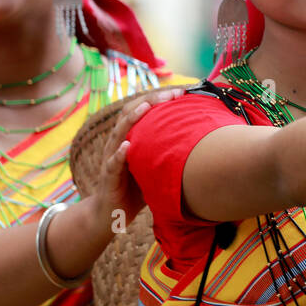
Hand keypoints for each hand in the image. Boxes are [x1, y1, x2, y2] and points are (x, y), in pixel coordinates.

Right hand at [91, 88, 184, 232]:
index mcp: (129, 137)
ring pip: (119, 133)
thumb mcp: (152, 164)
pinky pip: (112, 164)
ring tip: (145, 107)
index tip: (179, 92)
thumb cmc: (135, 186)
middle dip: (150, 101)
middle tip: (170, 94)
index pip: (141, 110)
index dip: (158, 99)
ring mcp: (111, 158)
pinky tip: (126, 146)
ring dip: (132, 119)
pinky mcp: (108, 177)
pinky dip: (119, 154)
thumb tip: (196, 138)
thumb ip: (165, 150)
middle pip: (130, 114)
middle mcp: (118, 142)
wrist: (111, 213)